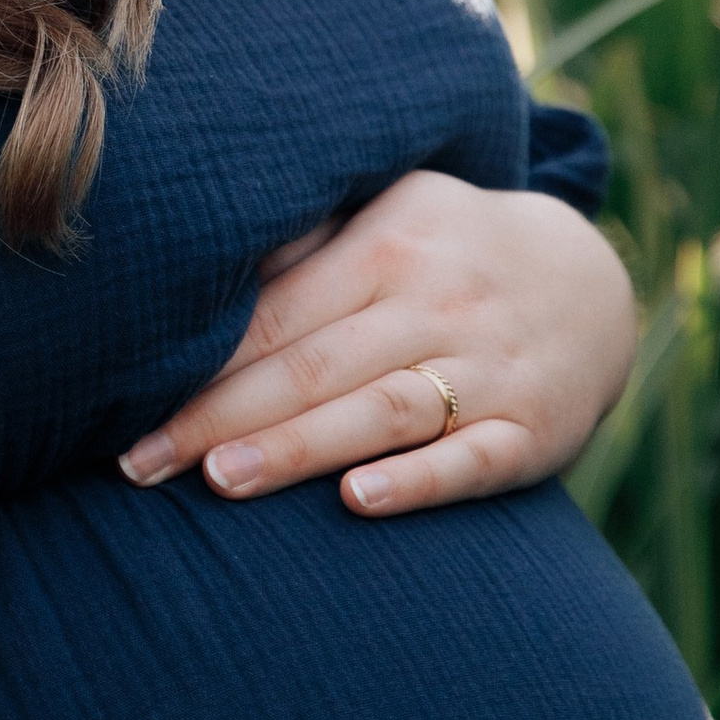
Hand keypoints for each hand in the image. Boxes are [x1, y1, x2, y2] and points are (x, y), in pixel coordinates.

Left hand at [118, 170, 636, 520]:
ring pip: (384, 411)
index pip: (276, 315)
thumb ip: (302, 246)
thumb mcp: (388, 218)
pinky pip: (472, 458)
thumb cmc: (446, 256)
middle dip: (223, 417)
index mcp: (388, 246)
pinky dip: (418, 481)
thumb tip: (186, 270)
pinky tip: (359, 501)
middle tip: (142, 464)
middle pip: (316, 365)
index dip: (201, 365)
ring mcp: (491, 368)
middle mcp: (439, 303)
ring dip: (300, 448)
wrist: (593, 284)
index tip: (126, 410)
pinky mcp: (536, 430)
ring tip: (222, 481)